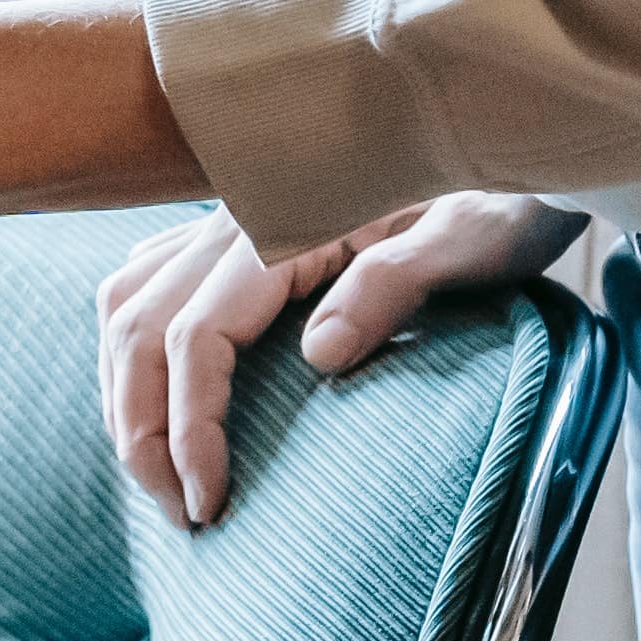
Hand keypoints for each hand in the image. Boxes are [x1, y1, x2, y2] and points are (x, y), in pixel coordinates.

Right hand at [95, 191, 583, 528]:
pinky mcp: (239, 229)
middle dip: (138, 426)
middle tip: (173, 510)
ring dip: (125, 391)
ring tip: (156, 468)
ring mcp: (230, 220)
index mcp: (282, 223)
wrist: (514, 130)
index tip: (206, 501)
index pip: (196, 334)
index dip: (187, 424)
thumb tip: (316, 356)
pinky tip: (157, 390)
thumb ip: (389, 288)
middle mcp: (237, 218)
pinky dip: (134, 347)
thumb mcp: (469, 243)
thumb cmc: (504, 196)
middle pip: (139, 325)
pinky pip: (148, 283)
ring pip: (127, 304)